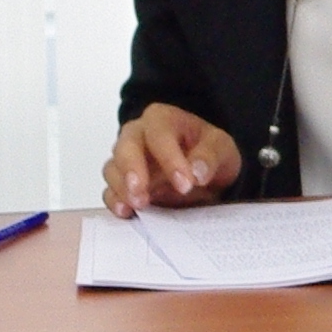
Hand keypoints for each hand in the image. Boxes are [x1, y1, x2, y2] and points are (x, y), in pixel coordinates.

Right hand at [105, 104, 241, 214]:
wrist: (204, 171)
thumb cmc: (207, 151)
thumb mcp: (221, 147)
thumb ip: (210, 156)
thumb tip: (197, 172)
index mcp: (162, 119)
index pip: (160, 135)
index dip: (170, 159)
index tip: (185, 183)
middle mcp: (137, 135)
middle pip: (125, 148)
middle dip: (132, 171)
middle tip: (143, 194)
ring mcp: (126, 160)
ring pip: (113, 169)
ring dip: (122, 189)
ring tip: (139, 205)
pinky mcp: (122, 184)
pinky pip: (110, 191)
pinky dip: (115, 202)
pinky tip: (126, 212)